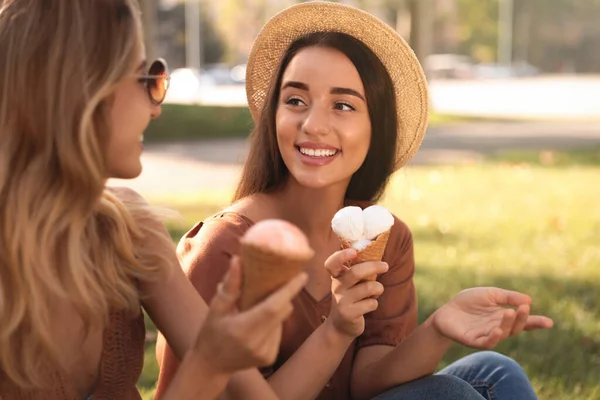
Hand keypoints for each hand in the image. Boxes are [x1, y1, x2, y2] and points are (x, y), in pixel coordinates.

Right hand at [192, 256, 307, 373]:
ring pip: (281, 322)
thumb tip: (238, 260)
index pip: (272, 308)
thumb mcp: (216, 308)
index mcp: (242, 329)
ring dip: (276, 310)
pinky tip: (259, 324)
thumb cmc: (211, 332)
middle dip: (284, 296)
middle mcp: (257, 343)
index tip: (302, 275)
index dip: (289, 291)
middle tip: (280, 282)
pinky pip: (278, 332)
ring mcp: (265, 353)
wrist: (211, 365)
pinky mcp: (270, 358)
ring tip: (259, 307)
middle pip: (282, 313)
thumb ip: (230, 286)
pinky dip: (273, 324)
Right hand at [324, 249, 387, 338]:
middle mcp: (336, 287)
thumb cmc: (351, 298)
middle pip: (356, 272)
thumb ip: (357, 271)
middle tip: (385, 266)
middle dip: (374, 266)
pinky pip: (371, 303)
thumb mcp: (349, 283)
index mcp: (336, 277)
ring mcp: (341, 301)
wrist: (341, 326)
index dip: (341, 256)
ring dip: (378, 288)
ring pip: (369, 287)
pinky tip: (368, 305)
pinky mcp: (348, 314)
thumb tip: (377, 256)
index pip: (332, 264)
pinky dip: (374, 303)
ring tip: (376, 291)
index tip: (353, 252)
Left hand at [431, 287, 553, 348]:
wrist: (446, 311)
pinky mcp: (474, 341)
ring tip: (509, 313)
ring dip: (507, 325)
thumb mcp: (490, 294)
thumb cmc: (468, 302)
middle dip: (521, 319)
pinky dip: (493, 337)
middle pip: (515, 328)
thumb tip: (529, 300)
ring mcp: (487, 335)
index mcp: (504, 317)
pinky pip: (486, 342)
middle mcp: (499, 328)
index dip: (536, 322)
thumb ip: (508, 297)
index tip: (550, 322)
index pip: (523, 322)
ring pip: (502, 334)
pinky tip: (497, 330)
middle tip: (523, 308)